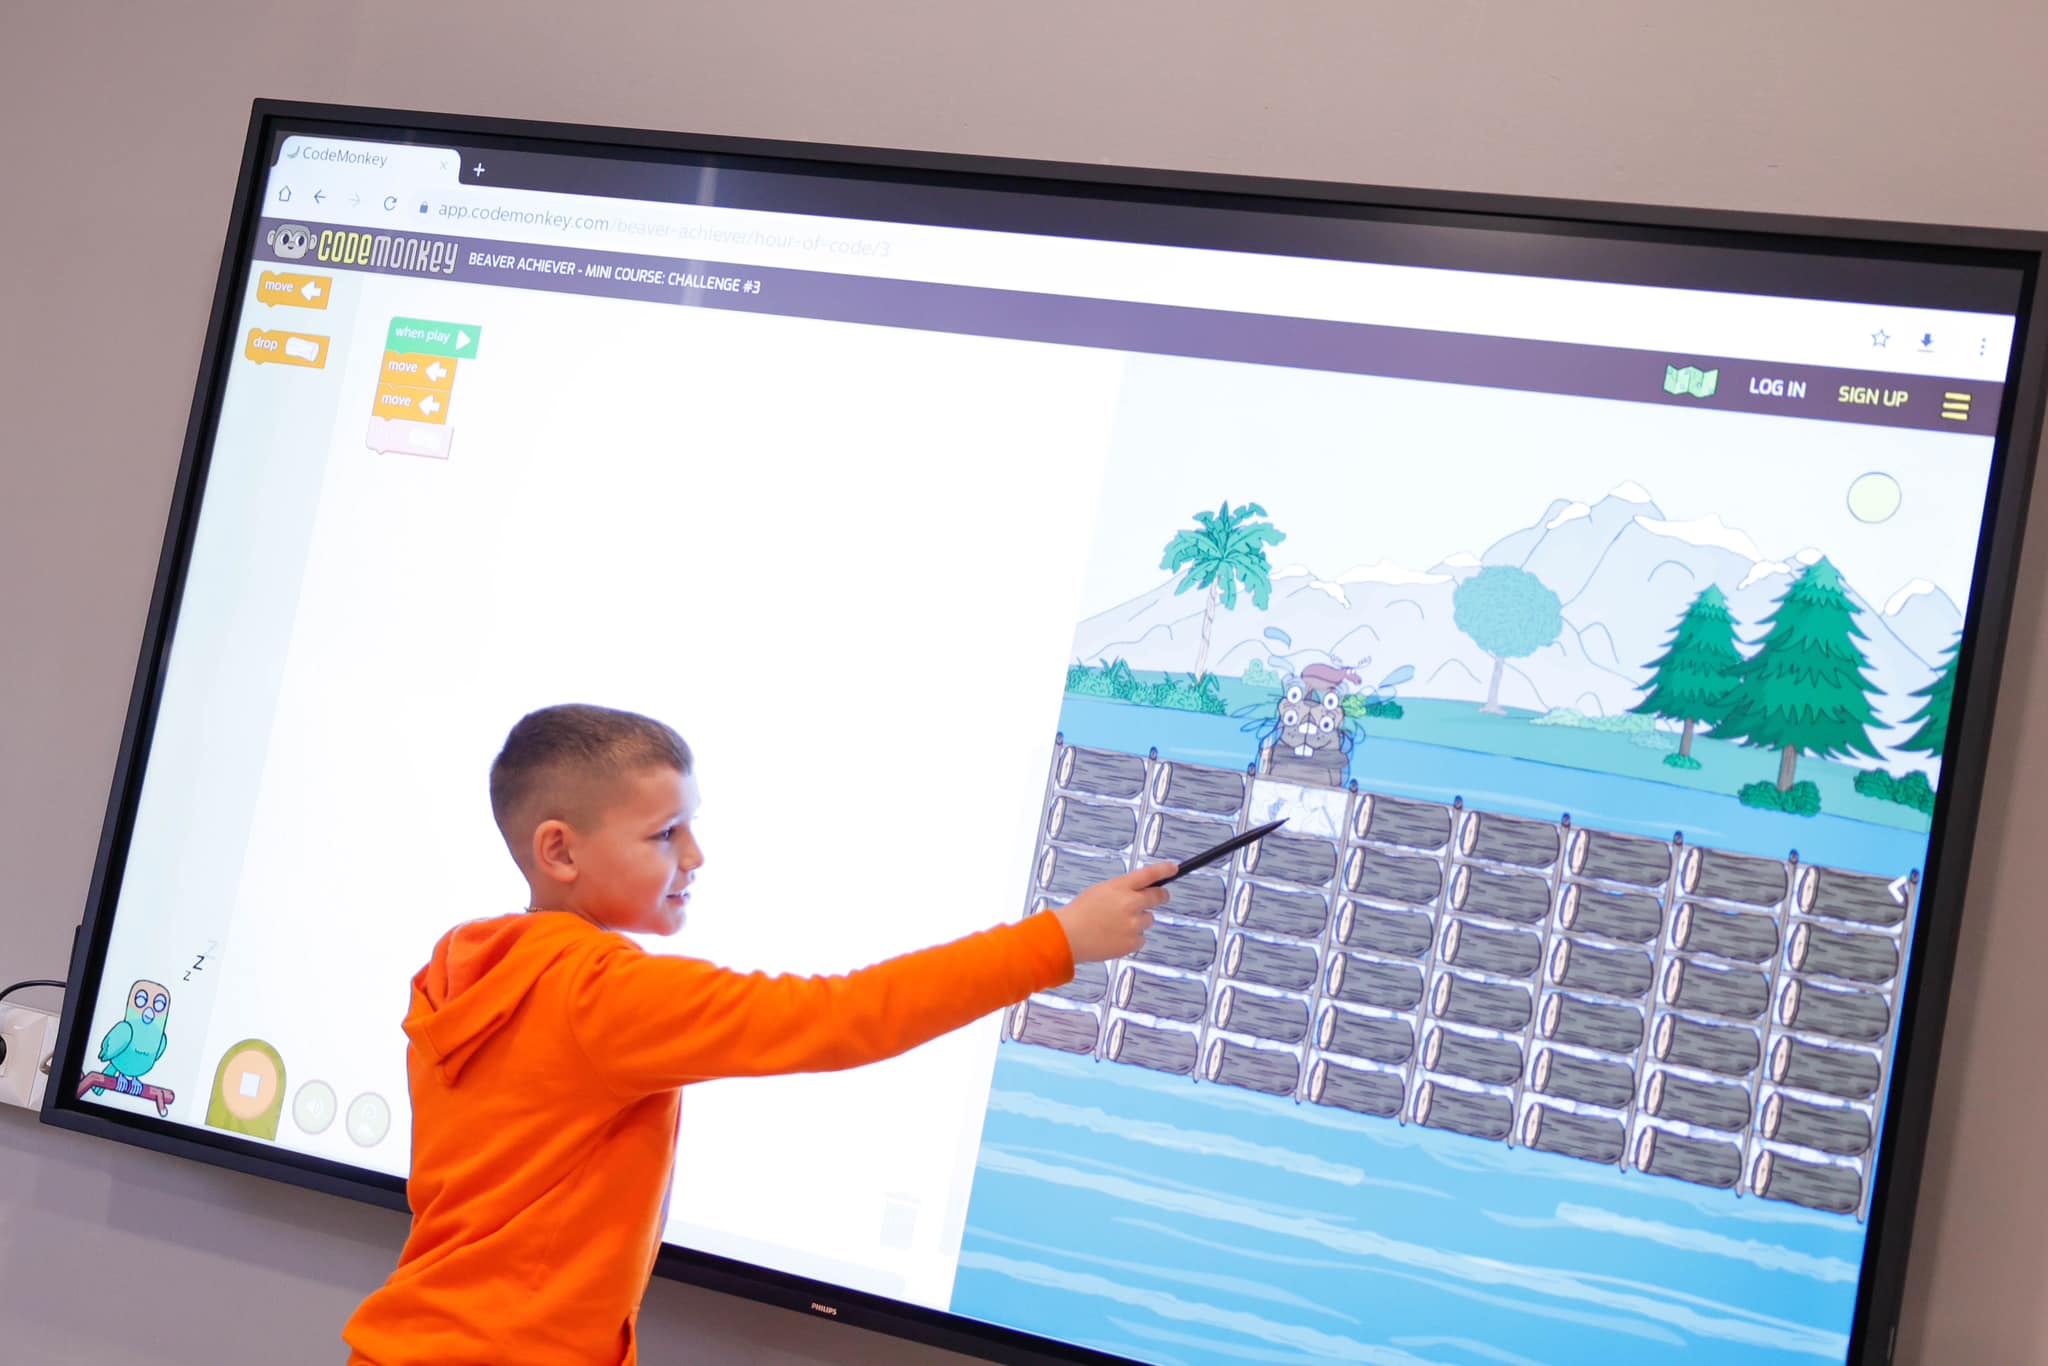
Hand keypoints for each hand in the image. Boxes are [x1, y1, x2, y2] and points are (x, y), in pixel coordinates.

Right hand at [1054, 863, 1173, 963]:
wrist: (1069, 937)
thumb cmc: (1081, 912)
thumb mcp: (1100, 891)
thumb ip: (1122, 890)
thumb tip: (1141, 891)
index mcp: (1120, 887)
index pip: (1148, 874)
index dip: (1164, 870)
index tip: (1173, 868)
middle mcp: (1130, 904)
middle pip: (1158, 896)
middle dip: (1161, 896)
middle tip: (1160, 897)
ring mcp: (1133, 924)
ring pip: (1149, 919)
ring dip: (1139, 921)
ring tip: (1116, 925)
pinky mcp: (1133, 942)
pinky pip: (1141, 938)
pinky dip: (1131, 938)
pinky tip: (1115, 937)